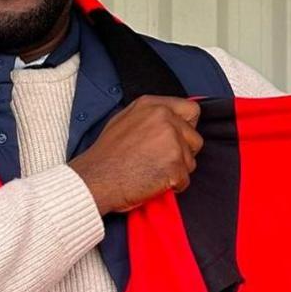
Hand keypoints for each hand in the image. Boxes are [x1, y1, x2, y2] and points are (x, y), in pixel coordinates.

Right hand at [68, 96, 202, 214]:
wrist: (95, 179)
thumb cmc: (106, 156)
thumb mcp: (124, 120)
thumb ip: (151, 117)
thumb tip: (170, 121)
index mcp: (153, 106)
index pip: (191, 110)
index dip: (187, 127)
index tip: (178, 138)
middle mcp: (165, 119)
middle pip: (195, 138)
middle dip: (183, 153)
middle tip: (160, 161)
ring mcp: (172, 141)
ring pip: (191, 161)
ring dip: (176, 170)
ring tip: (151, 172)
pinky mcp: (175, 165)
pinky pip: (184, 180)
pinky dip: (172, 186)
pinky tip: (152, 182)